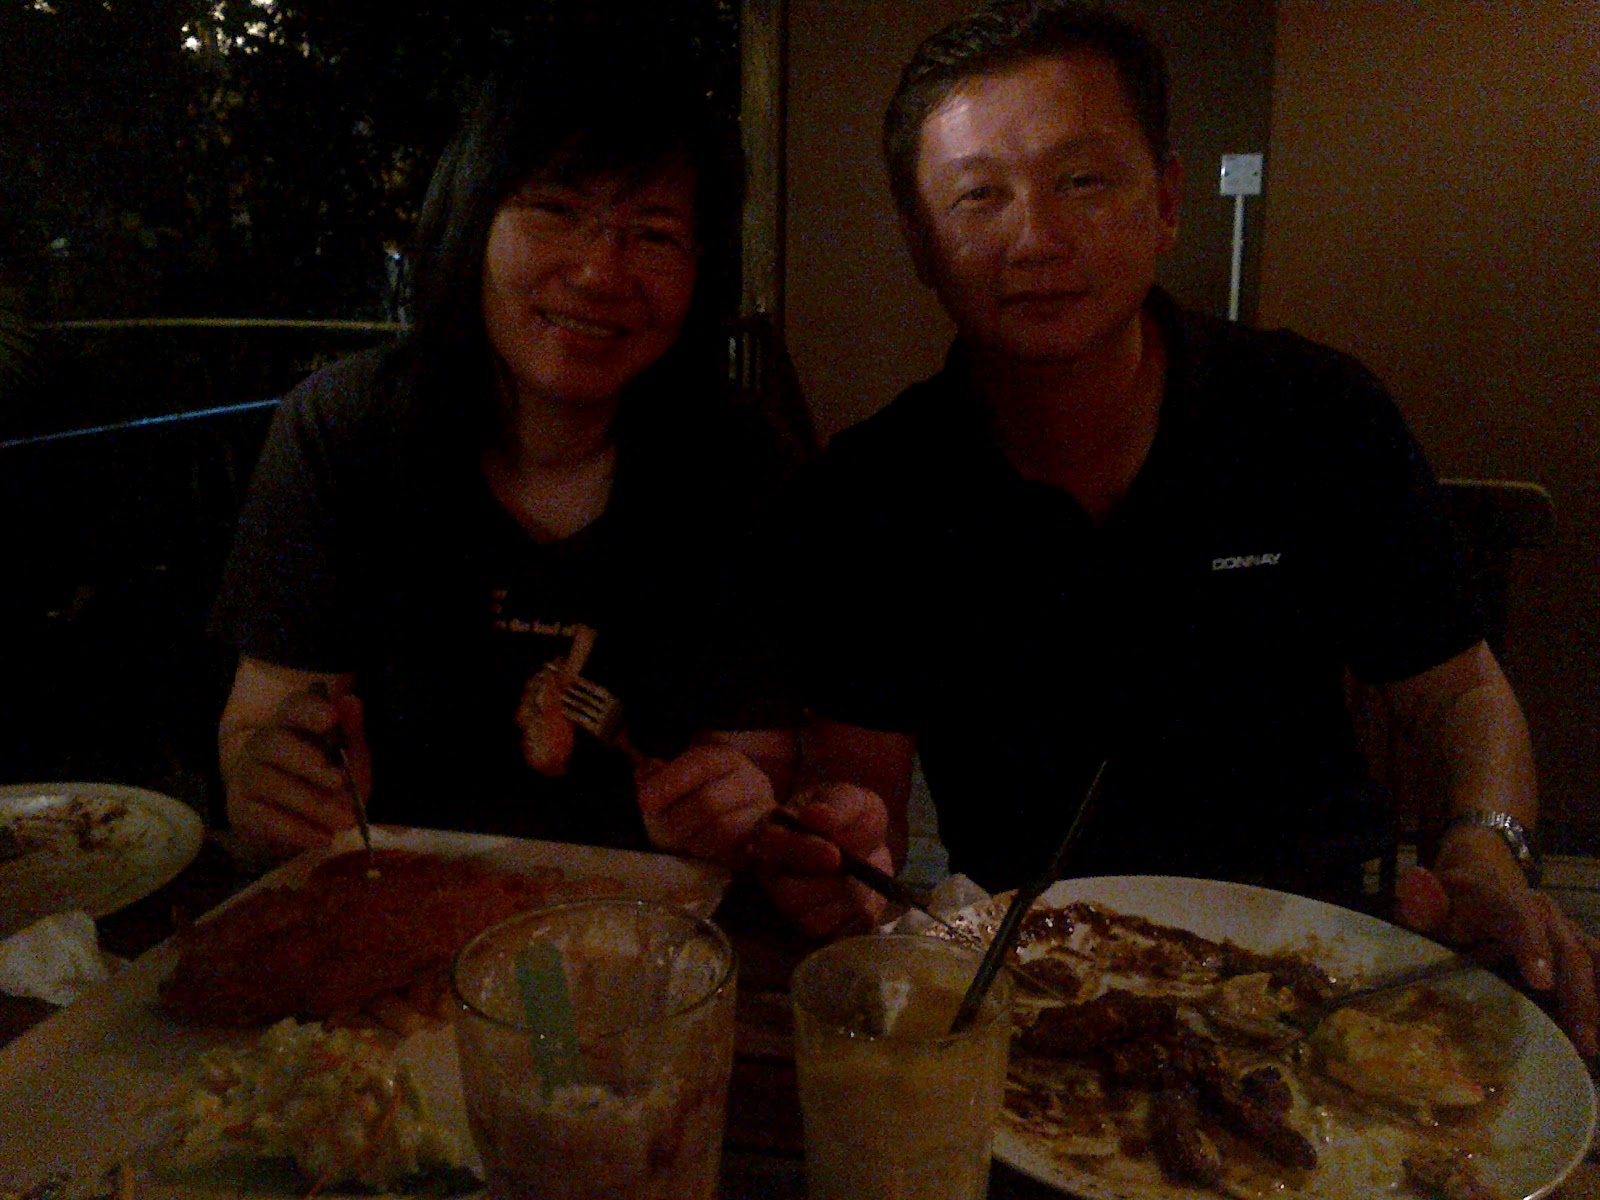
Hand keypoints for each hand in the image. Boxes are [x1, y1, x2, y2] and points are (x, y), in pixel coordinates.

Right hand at [224, 685, 370, 861]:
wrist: (297, 821)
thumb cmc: (327, 781)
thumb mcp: (350, 758)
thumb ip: (351, 732)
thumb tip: (350, 700)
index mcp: (290, 723)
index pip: (293, 706)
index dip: (309, 710)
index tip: (330, 719)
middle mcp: (262, 743)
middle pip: (273, 742)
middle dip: (308, 762)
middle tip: (340, 781)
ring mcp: (246, 775)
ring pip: (269, 783)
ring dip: (310, 803)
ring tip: (343, 820)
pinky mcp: (240, 808)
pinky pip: (262, 817)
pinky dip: (296, 830)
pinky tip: (321, 837)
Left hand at [636, 743, 777, 868]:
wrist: (727, 820)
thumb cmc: (691, 798)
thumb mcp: (670, 780)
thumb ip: (653, 774)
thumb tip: (647, 772)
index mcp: (725, 759)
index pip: (700, 764)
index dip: (670, 782)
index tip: (644, 801)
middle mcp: (750, 781)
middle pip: (709, 802)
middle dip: (676, 821)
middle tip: (657, 833)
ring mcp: (762, 812)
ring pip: (722, 830)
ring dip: (692, 841)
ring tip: (680, 841)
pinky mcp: (763, 842)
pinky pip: (734, 852)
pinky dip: (709, 854)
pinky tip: (697, 850)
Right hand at [746, 783, 892, 939]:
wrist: (868, 847)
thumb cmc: (852, 820)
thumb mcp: (855, 802)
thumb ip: (839, 805)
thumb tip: (816, 815)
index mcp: (773, 833)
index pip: (771, 845)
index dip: (803, 851)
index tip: (835, 854)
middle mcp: (771, 873)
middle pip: (787, 894)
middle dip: (829, 885)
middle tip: (856, 870)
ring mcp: (788, 905)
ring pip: (811, 918)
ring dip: (847, 898)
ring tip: (862, 875)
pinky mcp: (811, 927)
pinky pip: (833, 932)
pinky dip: (856, 914)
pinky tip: (863, 893)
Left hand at [1396, 833, 1598, 1057]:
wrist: (1480, 877)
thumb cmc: (1452, 900)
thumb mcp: (1432, 900)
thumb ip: (1424, 902)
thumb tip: (1417, 883)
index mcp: (1502, 898)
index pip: (1520, 917)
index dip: (1532, 947)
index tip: (1541, 982)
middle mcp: (1543, 912)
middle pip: (1567, 949)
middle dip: (1577, 994)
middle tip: (1583, 1040)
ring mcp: (1564, 929)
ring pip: (1591, 959)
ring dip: (1596, 999)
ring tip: (1595, 1045)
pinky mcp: (1576, 946)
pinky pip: (1597, 967)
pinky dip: (1599, 994)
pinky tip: (1598, 1031)